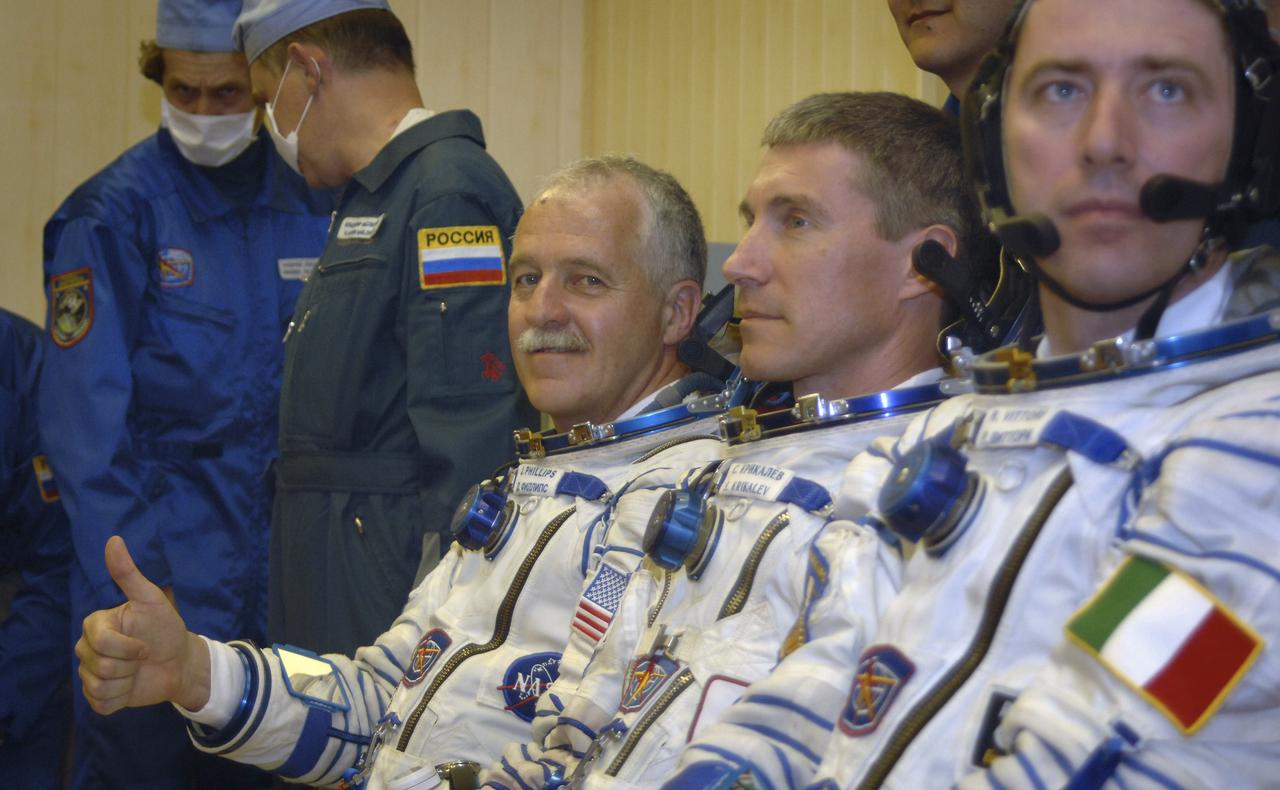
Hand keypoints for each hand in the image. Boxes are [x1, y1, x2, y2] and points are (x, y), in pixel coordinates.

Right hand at [75, 536, 210, 713]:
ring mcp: (89, 673)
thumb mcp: (151, 599)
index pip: (102, 643)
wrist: (180, 662)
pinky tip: (131, 687)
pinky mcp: (97, 697)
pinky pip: (100, 704)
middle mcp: (86, 649)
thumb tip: (113, 540)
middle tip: (143, 657)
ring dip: (127, 682)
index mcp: (95, 626)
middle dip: (130, 664)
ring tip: (137, 671)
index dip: (129, 647)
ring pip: (99, 686)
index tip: (145, 643)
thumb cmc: (166, 628)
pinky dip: (121, 699)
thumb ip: (128, 574)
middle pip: (99, 666)